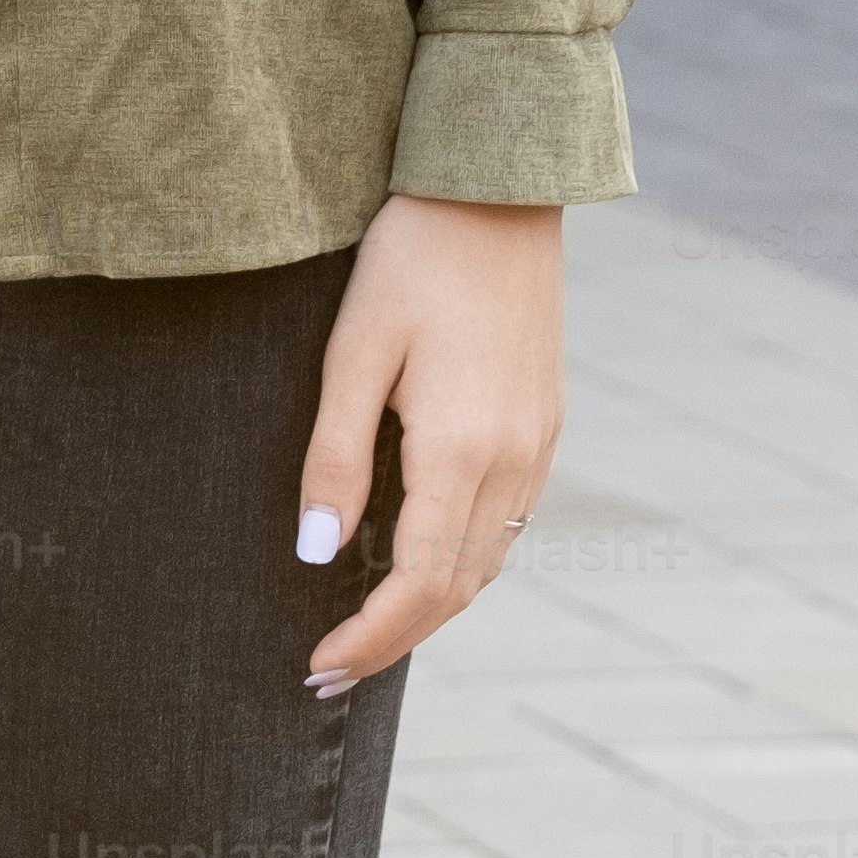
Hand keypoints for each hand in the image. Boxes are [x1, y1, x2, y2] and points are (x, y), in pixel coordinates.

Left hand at [295, 194, 561, 692]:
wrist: (497, 190)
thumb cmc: (412, 258)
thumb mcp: (354, 350)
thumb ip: (334, 457)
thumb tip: (315, 553)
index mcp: (461, 449)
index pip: (417, 582)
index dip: (370, 635)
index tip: (320, 664)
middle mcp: (512, 460)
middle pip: (457, 587)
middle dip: (394, 636)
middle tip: (330, 668)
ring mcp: (537, 444)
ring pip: (488, 560)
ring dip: (430, 605)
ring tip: (366, 626)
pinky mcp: (543, 422)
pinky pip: (506, 520)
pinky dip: (462, 560)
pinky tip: (418, 557)